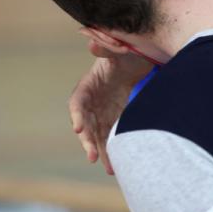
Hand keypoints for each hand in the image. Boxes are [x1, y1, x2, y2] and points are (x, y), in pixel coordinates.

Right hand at [68, 40, 152, 174]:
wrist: (135, 60)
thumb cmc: (124, 52)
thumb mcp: (116, 48)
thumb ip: (104, 48)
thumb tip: (91, 44)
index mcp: (87, 85)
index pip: (77, 102)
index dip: (77, 115)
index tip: (78, 128)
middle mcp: (91, 102)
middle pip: (86, 124)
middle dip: (88, 141)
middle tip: (92, 155)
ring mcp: (101, 113)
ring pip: (97, 136)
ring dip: (100, 151)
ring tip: (108, 168)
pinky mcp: (113, 119)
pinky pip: (110, 137)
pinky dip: (111, 151)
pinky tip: (115, 166)